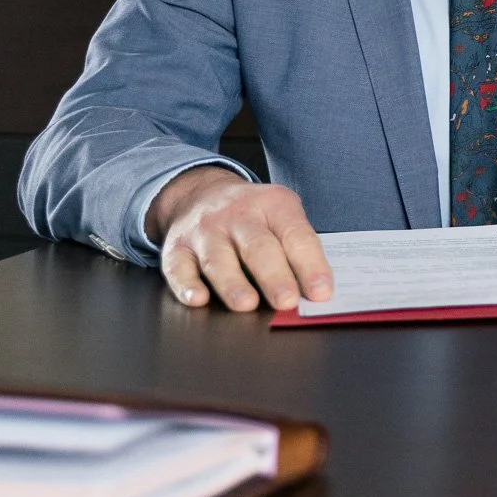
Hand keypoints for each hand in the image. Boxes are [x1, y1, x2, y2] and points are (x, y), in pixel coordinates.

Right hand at [147, 165, 332, 311]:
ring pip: (218, 259)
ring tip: (247, 304)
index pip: (296, 236)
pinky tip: (198, 299)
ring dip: (232, 283)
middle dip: (274, 276)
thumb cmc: (253, 214)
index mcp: (274, 205)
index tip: (321, 292)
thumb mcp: (282, 215)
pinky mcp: (176, 247)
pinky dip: (186, 285)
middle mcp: (238, 215)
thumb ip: (298, 248)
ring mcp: (205, 231)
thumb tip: (316, 292)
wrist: (201, 192)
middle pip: (258, 247)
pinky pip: (178, 267)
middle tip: (287, 301)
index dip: (310, 265)